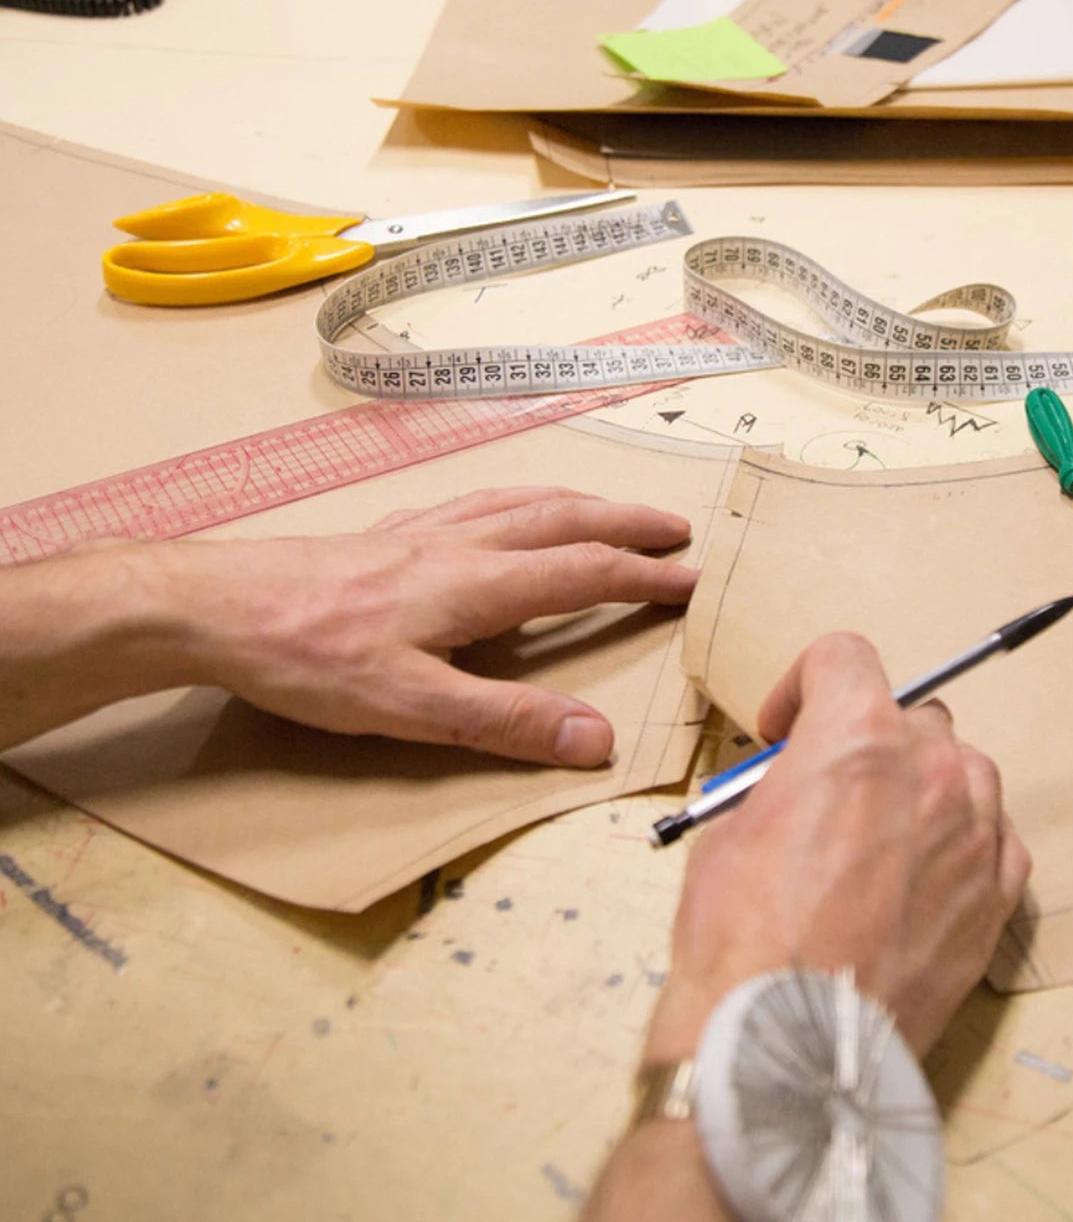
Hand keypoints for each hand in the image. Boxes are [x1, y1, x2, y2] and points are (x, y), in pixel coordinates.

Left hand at [67, 487, 694, 764]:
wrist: (215, 607)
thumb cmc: (309, 657)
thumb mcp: (411, 707)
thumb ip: (506, 721)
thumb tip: (596, 738)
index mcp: (477, 583)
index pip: (584, 572)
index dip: (644, 576)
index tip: (692, 579)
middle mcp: (459, 544)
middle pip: (562, 517)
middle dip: (626, 521)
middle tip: (675, 526)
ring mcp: (421, 530)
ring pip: (519, 500)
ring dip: (578, 502)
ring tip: (608, 509)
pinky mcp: (386, 533)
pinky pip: (475, 501)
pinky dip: (518, 499)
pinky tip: (502, 512)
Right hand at [644, 632, 1030, 1061]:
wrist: (786, 1043)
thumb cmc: (742, 937)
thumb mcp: (731, 830)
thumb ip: (784, 782)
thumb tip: (798, 785)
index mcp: (856, 735)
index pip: (846, 654)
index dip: (804, 684)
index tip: (787, 726)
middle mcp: (929, 769)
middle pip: (912, 714)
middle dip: (870, 740)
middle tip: (831, 788)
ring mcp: (973, 833)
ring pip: (966, 769)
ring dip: (925, 784)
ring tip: (883, 832)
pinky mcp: (996, 898)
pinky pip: (997, 837)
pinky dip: (964, 841)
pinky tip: (923, 875)